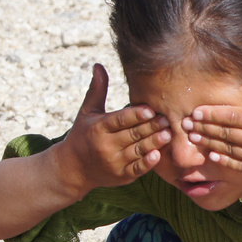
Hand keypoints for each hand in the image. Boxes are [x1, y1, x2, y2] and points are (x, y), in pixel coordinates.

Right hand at [53, 64, 170, 193]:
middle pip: (132, 135)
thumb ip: (97, 90)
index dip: (135, 115)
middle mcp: (105, 146)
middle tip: (167, 119)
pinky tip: (158, 154)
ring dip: (154, 142)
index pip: (119, 120)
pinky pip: (137, 169)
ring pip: (138, 151)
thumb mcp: (87, 112)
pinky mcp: (121, 176)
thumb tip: (99, 65)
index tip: (150, 109)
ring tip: (169, 133)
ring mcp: (114, 162)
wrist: (72, 169)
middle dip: (151, 127)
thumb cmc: (82, 135)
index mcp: (98, 128)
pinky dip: (147, 163)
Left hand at [184, 54, 241, 184]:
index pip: (233, 116)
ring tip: (192, 139)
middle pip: (225, 133)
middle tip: (184, 124)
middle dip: (203, 128)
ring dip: (208, 143)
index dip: (212, 114)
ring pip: (228, 150)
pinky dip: (224, 161)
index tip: (195, 111)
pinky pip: (239, 167)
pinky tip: (212, 157)